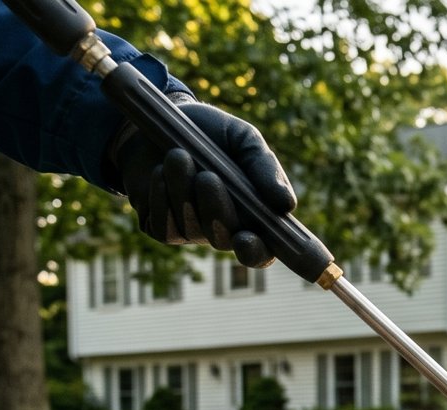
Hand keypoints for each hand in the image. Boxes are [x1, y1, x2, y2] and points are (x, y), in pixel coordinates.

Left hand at [111, 98, 295, 268]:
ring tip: (177, 156)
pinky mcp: (162, 228)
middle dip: (215, 209)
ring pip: (191, 230)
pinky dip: (162, 199)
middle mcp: (225, 230)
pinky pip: (164, 228)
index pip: (261, 251)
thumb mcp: (243, 139)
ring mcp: (192, 232)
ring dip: (183, 193)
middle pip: (223, 240)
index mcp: (254, 214)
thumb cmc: (210, 132)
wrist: (158, 120)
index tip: (245, 238)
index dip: (256, 252)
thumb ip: (265, 168)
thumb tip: (287, 205)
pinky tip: (160, 172)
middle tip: (206, 176)